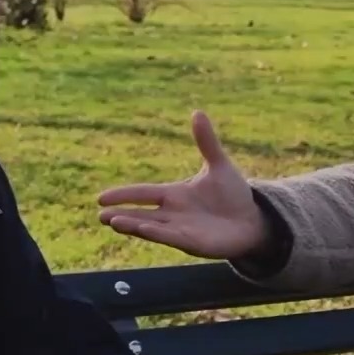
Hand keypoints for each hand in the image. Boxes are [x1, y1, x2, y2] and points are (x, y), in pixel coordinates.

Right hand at [97, 111, 271, 259]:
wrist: (253, 220)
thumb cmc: (233, 195)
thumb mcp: (218, 165)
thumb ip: (206, 142)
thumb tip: (197, 112)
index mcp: (174, 194)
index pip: (143, 194)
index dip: (123, 195)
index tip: (101, 197)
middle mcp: (173, 214)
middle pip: (141, 214)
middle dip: (121, 215)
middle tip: (100, 215)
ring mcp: (181, 230)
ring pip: (152, 227)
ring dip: (133, 225)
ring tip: (113, 222)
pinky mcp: (193, 243)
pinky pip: (172, 237)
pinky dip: (158, 233)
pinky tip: (144, 229)